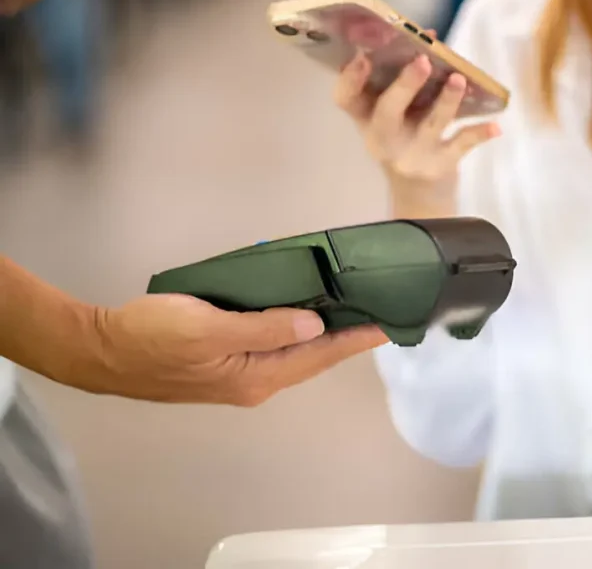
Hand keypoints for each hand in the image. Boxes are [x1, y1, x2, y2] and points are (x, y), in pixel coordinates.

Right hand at [84, 295, 386, 405]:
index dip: (357, 338)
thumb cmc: (152, 337)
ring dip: (324, 332)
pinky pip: (272, 344)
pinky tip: (303, 311)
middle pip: (314, 356)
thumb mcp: (208, 328)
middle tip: (380, 311)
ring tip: (353, 308)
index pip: (321, 355)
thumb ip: (263, 327)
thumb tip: (315, 325)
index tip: (391, 324)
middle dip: (348, 335)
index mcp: (257, 375)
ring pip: (294, 351)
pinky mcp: (226, 362)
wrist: (102, 351)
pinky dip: (294, 328)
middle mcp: (256, 380)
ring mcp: (240, 374)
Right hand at [334, 41, 499, 215]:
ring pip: (429, 125)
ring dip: (446, 101)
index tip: (361, 56)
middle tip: (423, 60)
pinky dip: (478, 135)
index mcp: (367, 120)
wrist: (421, 197)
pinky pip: (460, 146)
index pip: (346, 100)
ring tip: (459, 80)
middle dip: (405, 85)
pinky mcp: (440, 167)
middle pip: (387, 112)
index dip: (349, 79)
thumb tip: (430, 39)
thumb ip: (403, 83)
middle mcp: (384, 139)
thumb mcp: (394, 118)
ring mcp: (413, 155)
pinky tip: (495, 126)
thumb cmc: (406, 141)